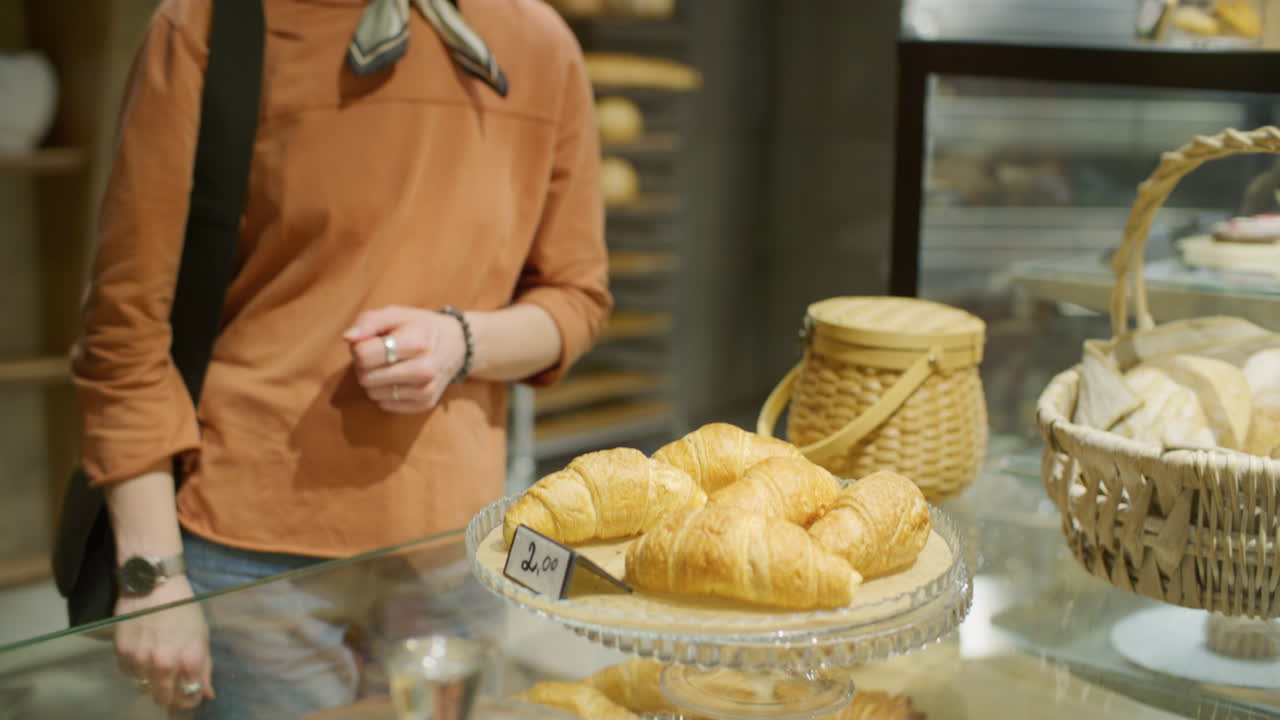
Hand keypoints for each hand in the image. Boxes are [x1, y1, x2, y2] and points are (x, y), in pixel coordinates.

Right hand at [114, 576, 213, 710]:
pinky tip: (142, 655)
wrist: (154, 585)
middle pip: (163, 698)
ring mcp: (140, 660)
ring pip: (144, 688)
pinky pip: (128, 675)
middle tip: (172, 683)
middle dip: (170, 694)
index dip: (190, 699)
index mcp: (189, 659)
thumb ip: (204, 667)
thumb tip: (207, 694)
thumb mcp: (202, 635)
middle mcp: (164, 664)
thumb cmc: (183, 608)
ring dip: (151, 681)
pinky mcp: (122, 652)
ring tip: (156, 664)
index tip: (189, 694)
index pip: (188, 697)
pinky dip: (135, 671)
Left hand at [343, 305, 466, 413]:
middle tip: (378, 355)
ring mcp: (425, 390)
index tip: (371, 342)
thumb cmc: (420, 327)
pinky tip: (398, 379)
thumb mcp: (397, 314)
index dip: (359, 347)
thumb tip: (347, 338)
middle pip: (365, 377)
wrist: (457, 346)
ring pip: (372, 393)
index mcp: (416, 342)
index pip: (364, 355)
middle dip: (365, 365)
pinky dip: (385, 392)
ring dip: (374, 380)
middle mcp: (424, 369)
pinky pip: (384, 405)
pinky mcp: (424, 404)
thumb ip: (368, 322)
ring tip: (389, 366)